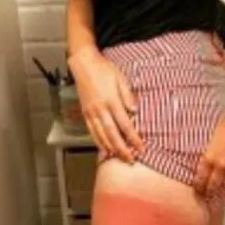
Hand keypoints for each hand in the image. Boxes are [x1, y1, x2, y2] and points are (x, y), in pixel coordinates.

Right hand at [68, 47, 145, 162]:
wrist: (84, 65)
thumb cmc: (104, 70)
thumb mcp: (120, 78)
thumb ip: (128, 95)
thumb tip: (135, 111)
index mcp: (111, 100)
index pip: (125, 124)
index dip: (133, 138)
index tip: (141, 147)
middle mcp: (100, 109)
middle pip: (112, 134)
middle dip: (122, 149)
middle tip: (131, 160)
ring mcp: (91, 112)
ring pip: (101, 135)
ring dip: (111, 148)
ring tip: (119, 158)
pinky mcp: (85, 113)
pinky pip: (92, 131)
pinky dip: (98, 142)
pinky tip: (104, 149)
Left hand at [194, 99, 224, 201]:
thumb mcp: (212, 140)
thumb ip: (209, 154)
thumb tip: (207, 164)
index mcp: (209, 157)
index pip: (200, 180)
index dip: (198, 187)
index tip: (197, 190)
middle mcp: (221, 166)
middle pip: (212, 187)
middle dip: (208, 193)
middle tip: (206, 198)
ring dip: (221, 195)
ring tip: (218, 200)